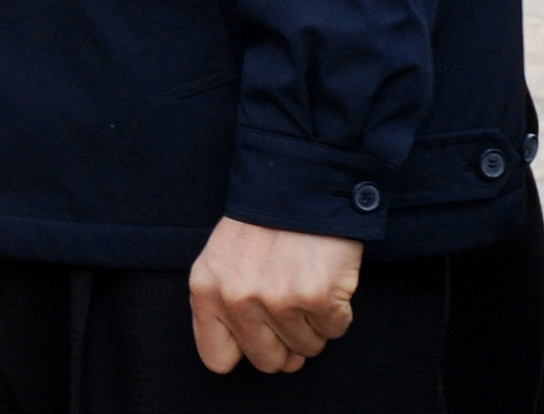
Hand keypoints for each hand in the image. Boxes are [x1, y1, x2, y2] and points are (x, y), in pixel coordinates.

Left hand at [188, 218, 360, 374]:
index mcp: (206, 291)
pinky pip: (334, 330)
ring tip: (307, 282)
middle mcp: (236, 300)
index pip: (217, 358)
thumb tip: (265, 356)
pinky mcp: (316, 298)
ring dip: (313, 323)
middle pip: (267, 361)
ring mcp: (276, 301)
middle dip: (285, 344)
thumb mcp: (222, 259)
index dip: (244, 352)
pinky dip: (337, 310)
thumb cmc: (263, 223)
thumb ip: (226, 305)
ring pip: (305, 349)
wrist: (299, 183)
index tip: (260, 336)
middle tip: (292, 308)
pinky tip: (326, 279)